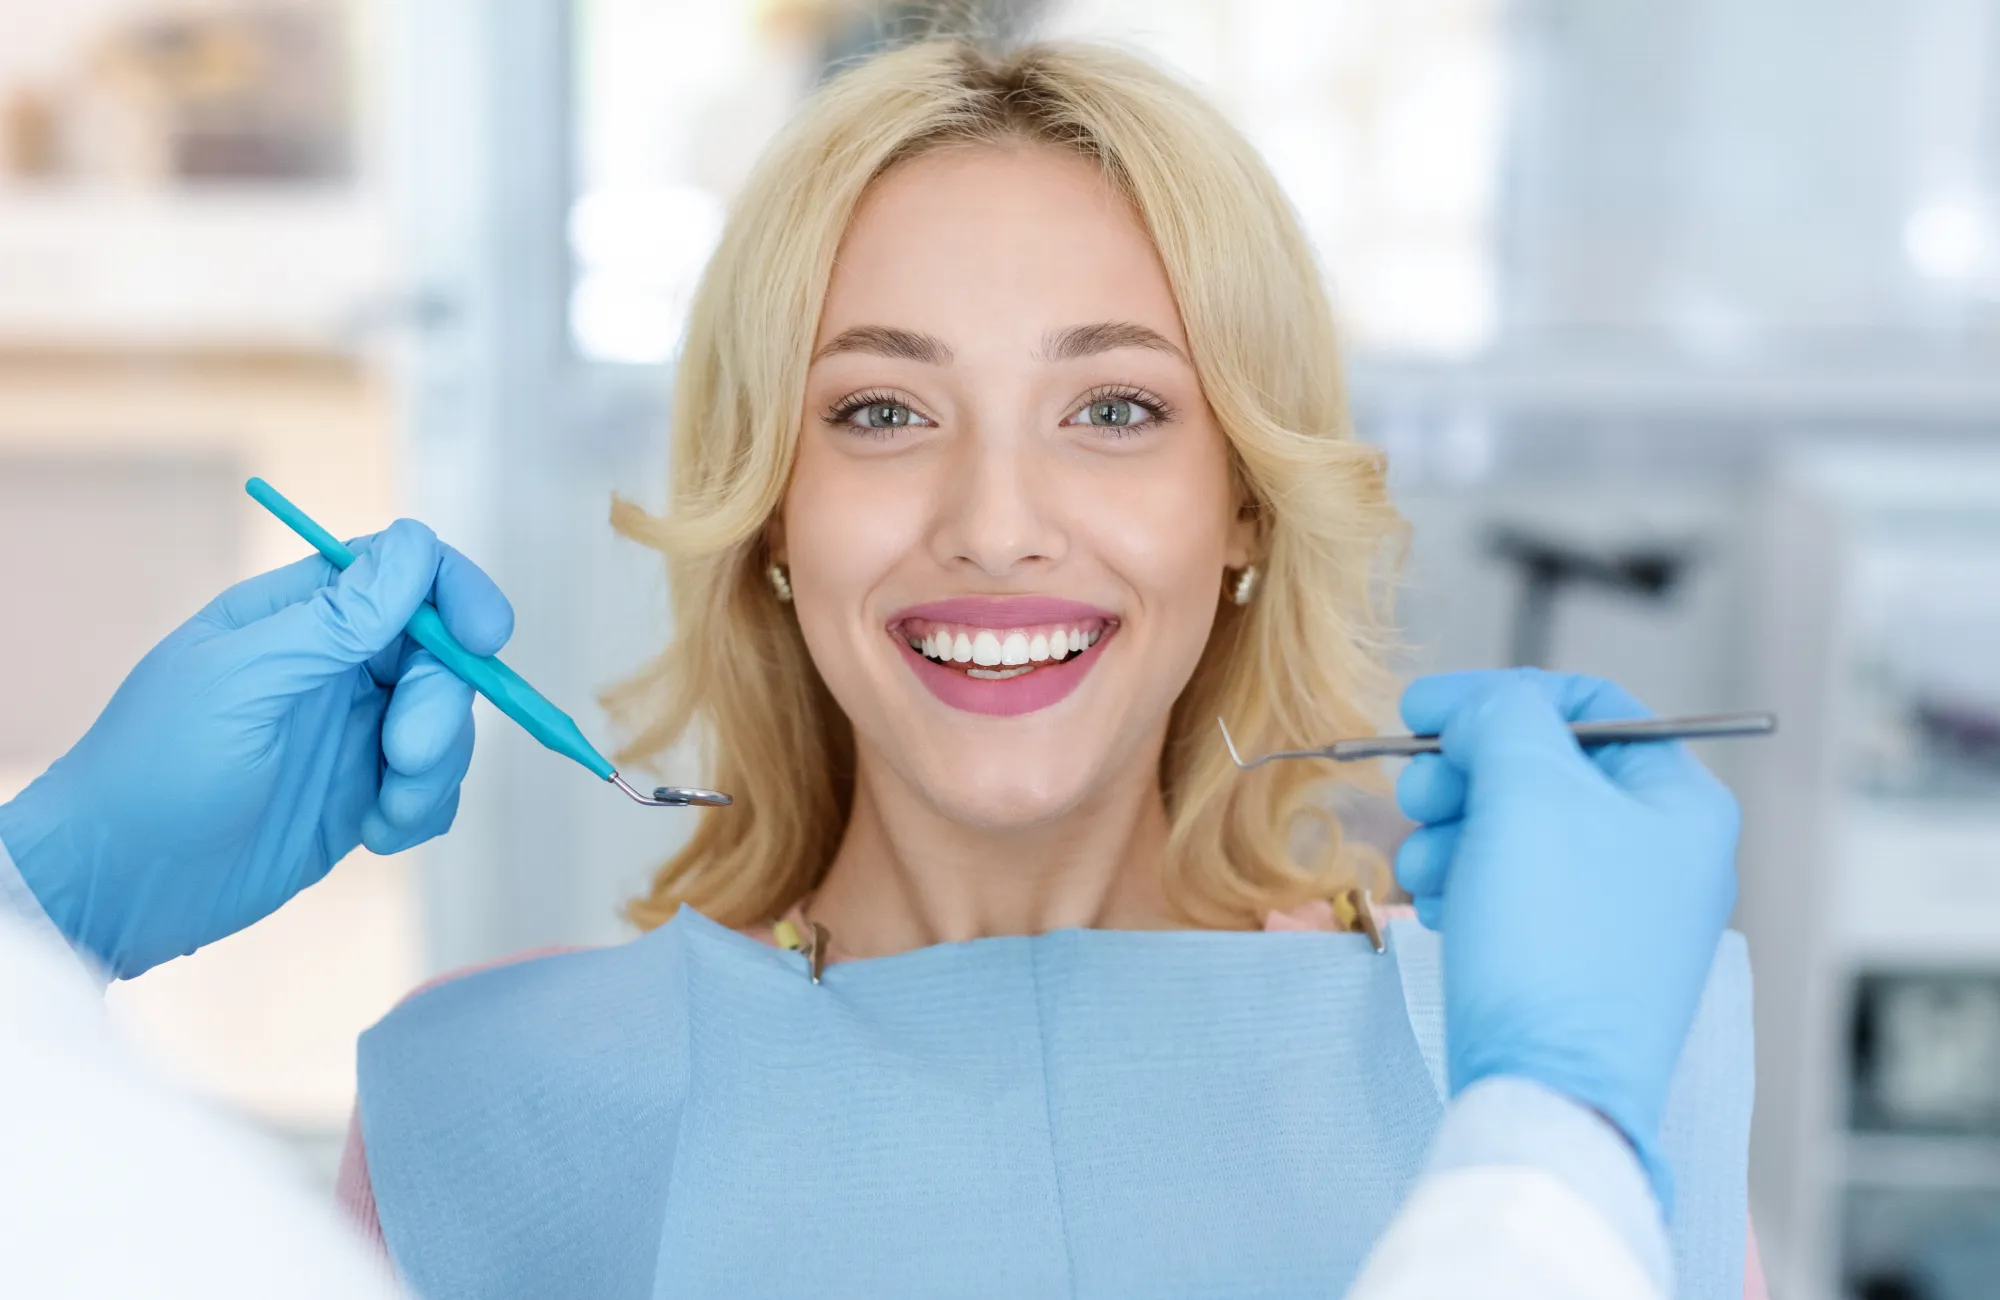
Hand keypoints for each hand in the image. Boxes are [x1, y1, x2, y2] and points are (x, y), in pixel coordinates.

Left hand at [0, 521, 512, 978]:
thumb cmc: (157, 769)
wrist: (120, 886)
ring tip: (383, 815)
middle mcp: (334, 666)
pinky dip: (422, 813)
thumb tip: (418, 548)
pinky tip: (373, 837)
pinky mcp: (363, 796)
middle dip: (440, 708)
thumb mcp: (246, 683)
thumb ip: (337, 621)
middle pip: (440, 657)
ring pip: (447, 726)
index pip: (404, 573)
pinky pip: (433, 789)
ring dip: (433, 773)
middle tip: (405, 757)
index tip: (485, 638)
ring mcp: (352, 732)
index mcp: (299, 616)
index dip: (455, 593)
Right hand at [1393, 669, 1739, 1204]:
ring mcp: (1622, 908)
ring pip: (1519, 828)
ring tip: (1421, 866)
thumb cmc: (1554, 939)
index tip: (1420, 709)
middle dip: (1466, 773)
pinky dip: (1468, 881)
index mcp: (1680, 800)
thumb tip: (1478, 706)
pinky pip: (1514, 887)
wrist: (1547, 1088)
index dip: (1496, 695)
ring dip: (1454, 830)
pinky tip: (1441, 905)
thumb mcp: (1527, 793)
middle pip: (1546, 767)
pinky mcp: (1579, 956)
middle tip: (1414, 796)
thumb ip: (1502, 718)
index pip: (1588, 704)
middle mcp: (1664, 851)